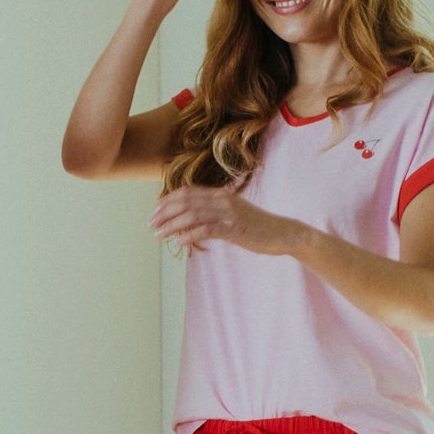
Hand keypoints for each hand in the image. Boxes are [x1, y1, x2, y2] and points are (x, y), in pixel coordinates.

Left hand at [149, 185, 299, 255]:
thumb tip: (190, 224)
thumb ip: (213, 216)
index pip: (188, 192)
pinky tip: (179, 241)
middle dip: (165, 213)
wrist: (283, 233)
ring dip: (173, 225)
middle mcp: (222, 200)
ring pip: (193, 215)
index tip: (155, 212)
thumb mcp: (232, 216)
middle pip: (186, 202)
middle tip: (151, 225)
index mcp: (220, 195)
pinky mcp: (235, 228)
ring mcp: (229, 213)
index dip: (168, 201)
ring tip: (159, 235)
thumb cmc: (256, 227)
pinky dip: (191, 234)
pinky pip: (208, 229)